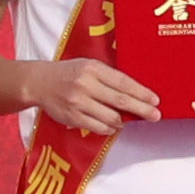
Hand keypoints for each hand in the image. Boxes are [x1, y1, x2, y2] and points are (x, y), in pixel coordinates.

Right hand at [29, 54, 154, 136]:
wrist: (39, 82)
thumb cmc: (68, 73)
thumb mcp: (88, 65)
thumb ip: (108, 76)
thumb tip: (136, 93)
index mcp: (92, 69)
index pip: (123, 82)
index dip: (141, 93)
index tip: (155, 100)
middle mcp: (85, 85)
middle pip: (121, 101)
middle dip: (142, 109)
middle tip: (155, 115)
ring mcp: (78, 102)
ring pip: (111, 117)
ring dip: (123, 121)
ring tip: (126, 120)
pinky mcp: (72, 117)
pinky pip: (98, 127)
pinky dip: (109, 128)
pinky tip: (111, 125)